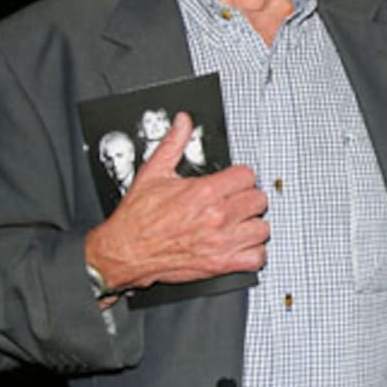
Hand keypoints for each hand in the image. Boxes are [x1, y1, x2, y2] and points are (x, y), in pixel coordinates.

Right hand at [85, 112, 267, 291]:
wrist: (124, 251)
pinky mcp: (221, 264)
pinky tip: (241, 246)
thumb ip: (173, 144)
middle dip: (248, 199)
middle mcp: (217, 216)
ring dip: (252, 226)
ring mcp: (221, 241)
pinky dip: (252, 253)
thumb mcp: (153, 173)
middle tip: (236, 203)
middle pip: (258, 200)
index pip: (247, 175)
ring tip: (239, 224)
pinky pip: (257, 258)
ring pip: (262, 228)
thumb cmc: (137, 218)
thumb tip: (182, 122)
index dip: (241, 177)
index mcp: (203, 192)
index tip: (234, 183)